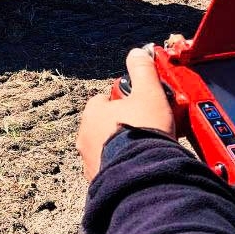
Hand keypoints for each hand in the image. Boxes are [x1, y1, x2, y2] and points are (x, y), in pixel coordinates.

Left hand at [77, 48, 175, 181]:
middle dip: (122, 124)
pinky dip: (122, 166)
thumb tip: (138, 53)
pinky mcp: (100, 181)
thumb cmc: (143, 132)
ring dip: (121, 147)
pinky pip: (111, 169)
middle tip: (144, 127)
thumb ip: (142, 71)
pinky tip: (140, 165)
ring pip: (106, 148)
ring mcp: (89, 161)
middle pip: (103, 125)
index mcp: (93, 114)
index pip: (102, 100)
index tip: (138, 103)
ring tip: (144, 148)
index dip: (121, 100)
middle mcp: (85, 137)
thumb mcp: (149, 93)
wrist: (142, 176)